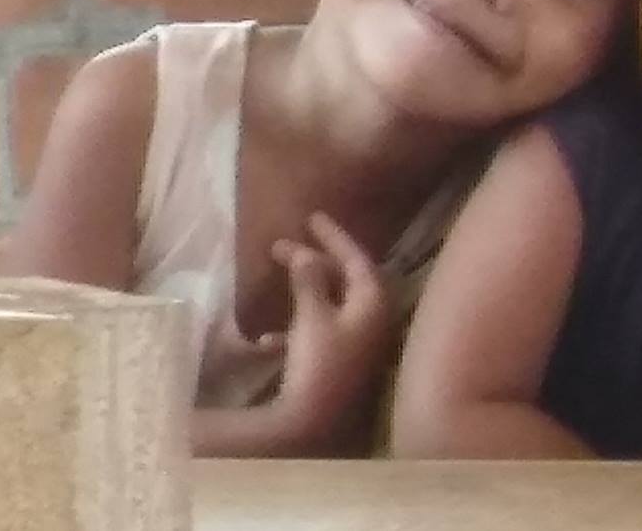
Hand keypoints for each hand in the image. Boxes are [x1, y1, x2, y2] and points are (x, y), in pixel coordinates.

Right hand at [260, 213, 390, 447]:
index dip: (335, 236)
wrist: (315, 425)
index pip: (357, 258)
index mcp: (374, 303)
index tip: (313, 217)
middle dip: (316, 260)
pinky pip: (318, 336)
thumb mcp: (313, 316)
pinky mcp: (340, 366)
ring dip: (304, 290)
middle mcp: (373, 321)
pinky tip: (267, 340)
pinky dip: (296, 330)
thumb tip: (308, 253)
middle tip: (284, 244)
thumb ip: (311, 281)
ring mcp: (358, 345)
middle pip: (346, 280)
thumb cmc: (320, 364)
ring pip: (330, 306)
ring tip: (277, 273)